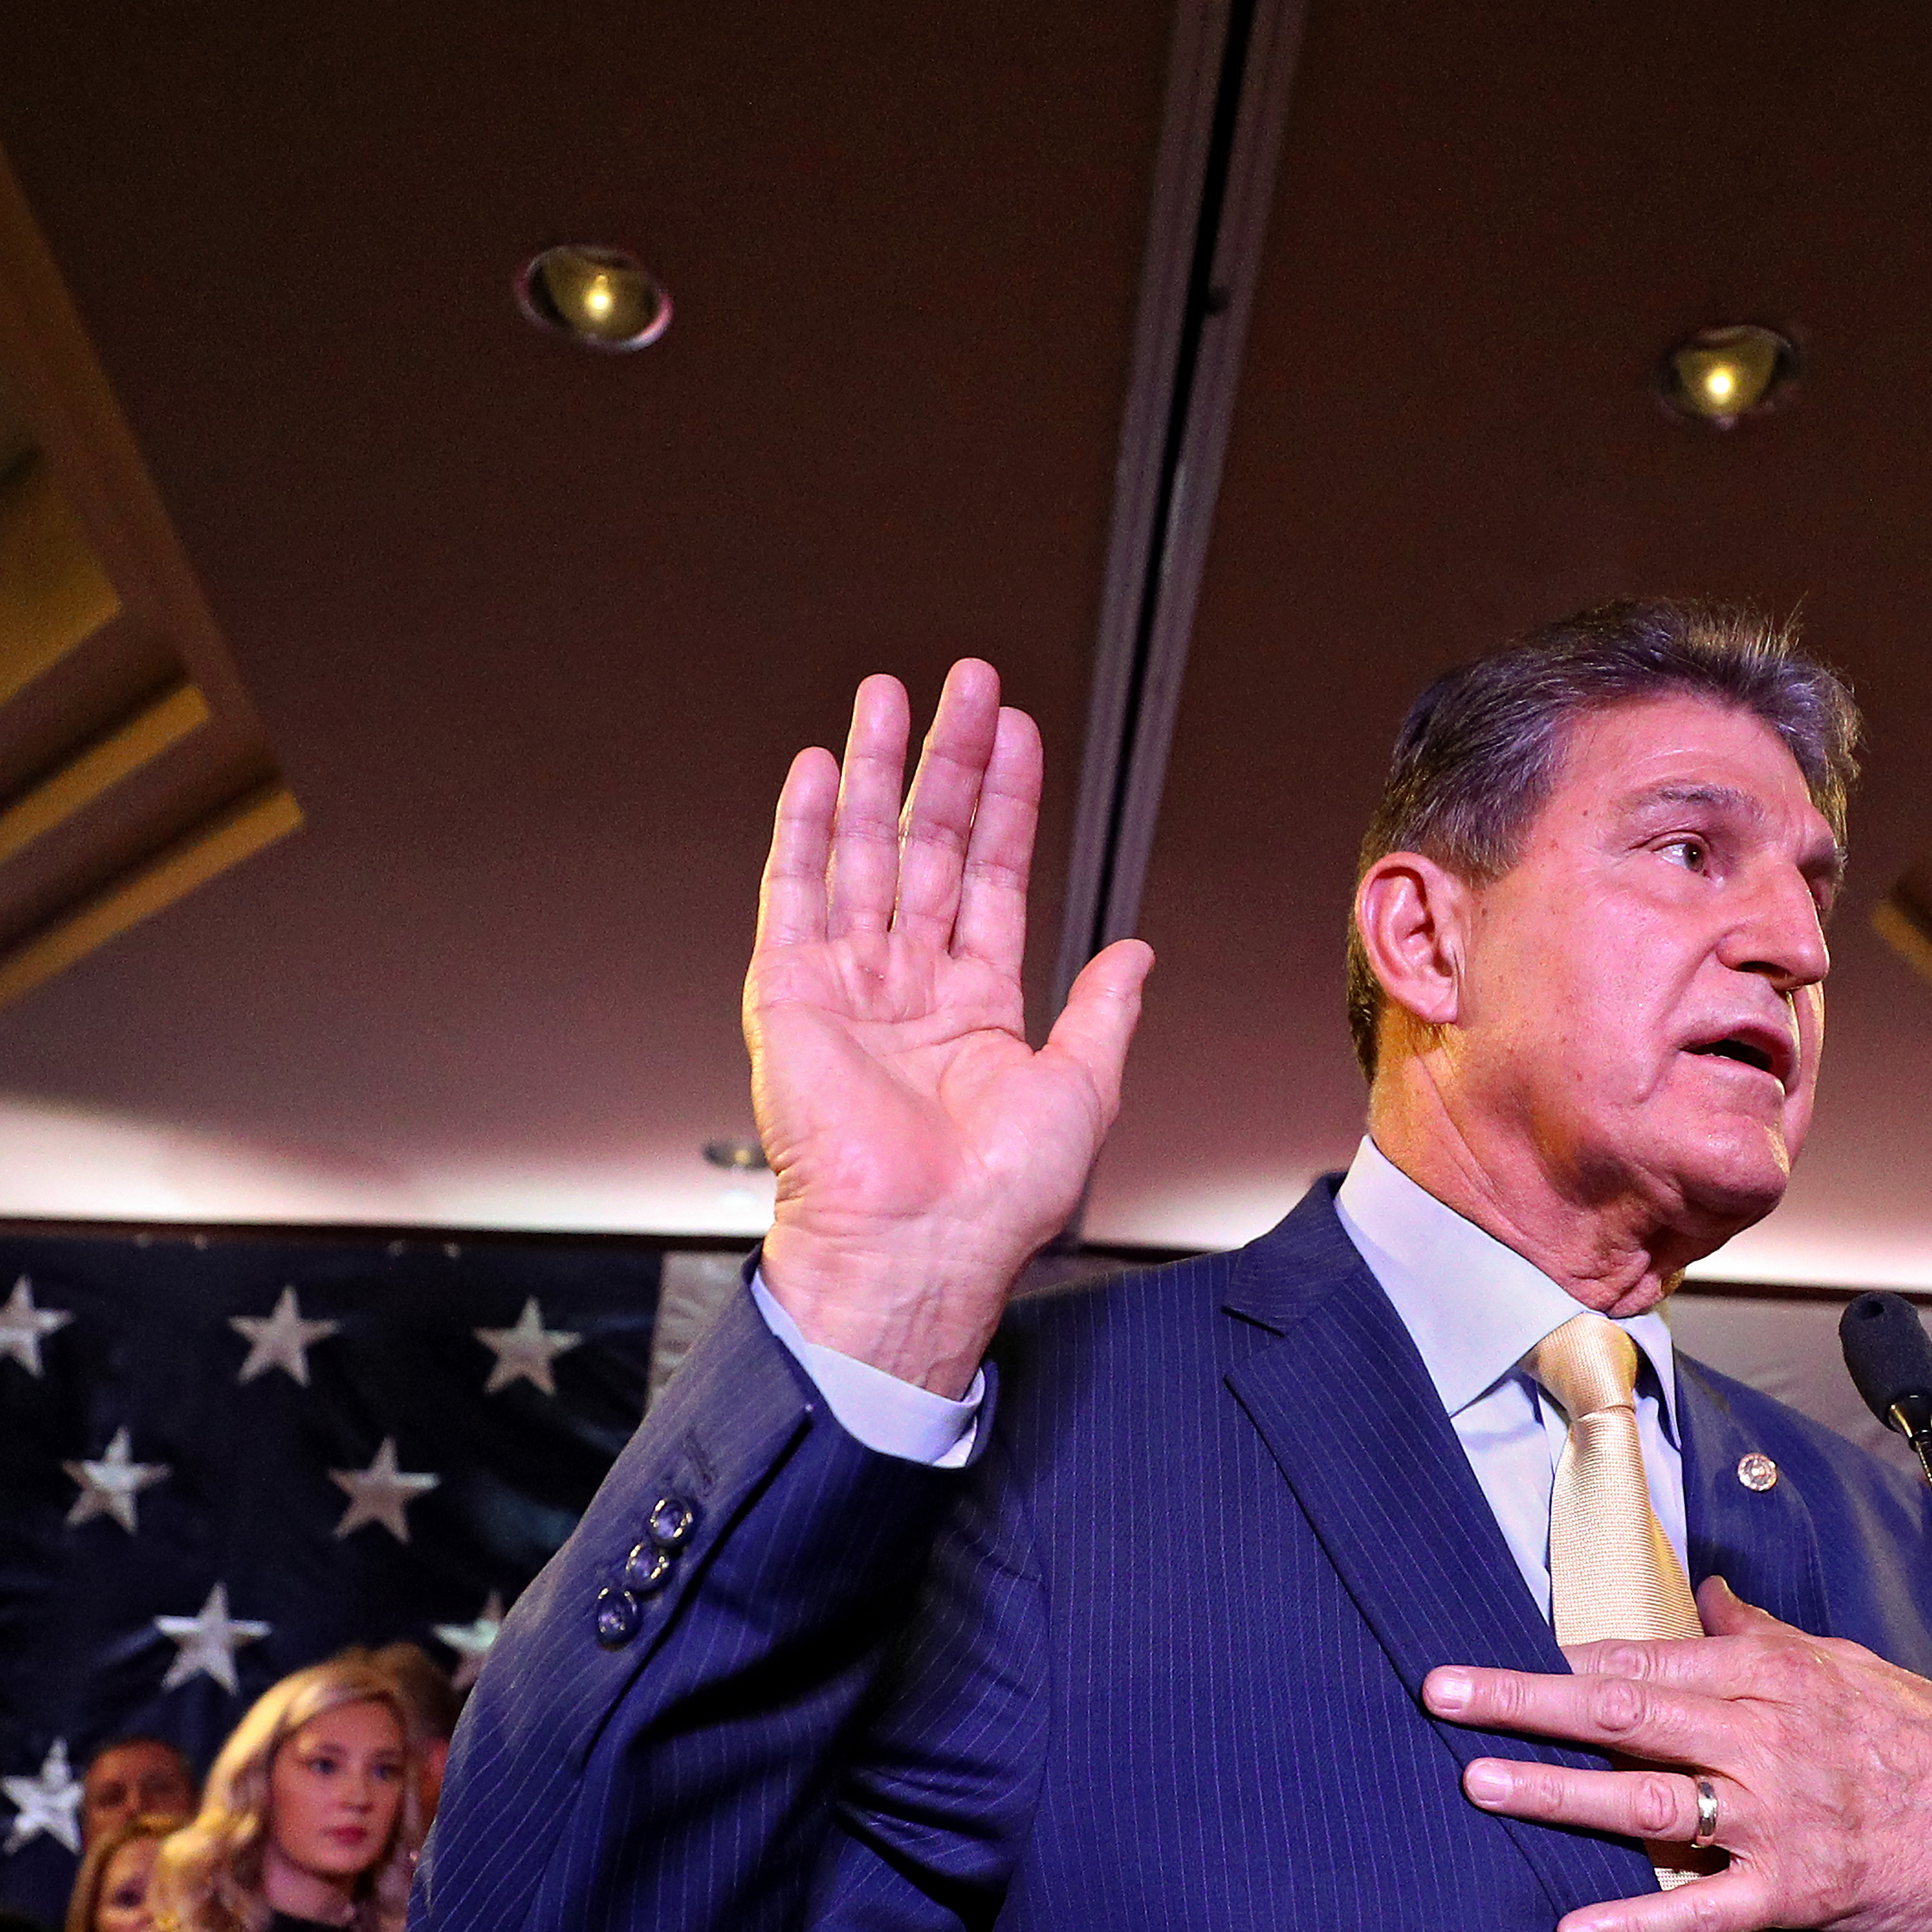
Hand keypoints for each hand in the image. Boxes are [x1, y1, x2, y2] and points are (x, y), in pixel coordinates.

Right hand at [748, 661, 1153, 1396]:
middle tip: (962, 683)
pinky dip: (806, 829)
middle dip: (946, 760)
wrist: (920, 1248)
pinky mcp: (792, 996)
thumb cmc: (995, 1201)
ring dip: (877, 770)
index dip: (1006, 801)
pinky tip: (821, 769)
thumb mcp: (1082, 1092)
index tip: (1018, 732)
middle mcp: (909, 985)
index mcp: (976, 1006)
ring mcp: (849, 985)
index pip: (992, 874)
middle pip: (928, 844)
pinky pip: (795, 894)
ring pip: (865, 851)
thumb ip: (1104, 1013)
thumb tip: (1138, 954)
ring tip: (887, 695)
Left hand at [1426, 1580, 1931, 1931]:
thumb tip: (1702, 1593)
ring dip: (1557, 1794)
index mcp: (1777, 1679)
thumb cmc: (1929, 1743)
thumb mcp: (1851, 1667)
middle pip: (1627, 1714)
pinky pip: (1701, 1910)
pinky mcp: (1795, 1894)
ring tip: (1480, 1782)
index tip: (1501, 1654)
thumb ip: (1764, 1636)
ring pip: (1647, 1802)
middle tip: (1446, 1692)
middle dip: (1528, 1701)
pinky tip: (1571, 1929)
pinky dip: (1636, 1921)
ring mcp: (1778, 1821)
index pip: (1651, 1661)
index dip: (1570, 1658)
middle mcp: (1768, 1742)